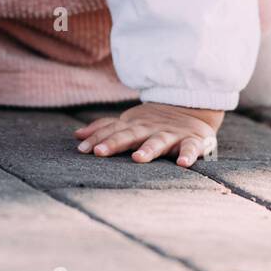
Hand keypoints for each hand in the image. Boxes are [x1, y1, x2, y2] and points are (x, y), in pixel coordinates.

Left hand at [73, 102, 222, 166]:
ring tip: (138, 158)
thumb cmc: (152, 123)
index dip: (97, 139)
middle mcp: (150, 129)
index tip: (80, 149)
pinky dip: (188, 155)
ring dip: (148, 149)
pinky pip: (190, 148)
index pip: (112, 131)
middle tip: (99, 152)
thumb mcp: (128, 123)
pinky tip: (182, 164)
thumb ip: (105, 129)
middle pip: (130, 135)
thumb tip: (77, 136)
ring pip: (158, 141)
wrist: (190, 107)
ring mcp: (171, 135)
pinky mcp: (192, 141)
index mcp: (134, 126)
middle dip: (114, 143)